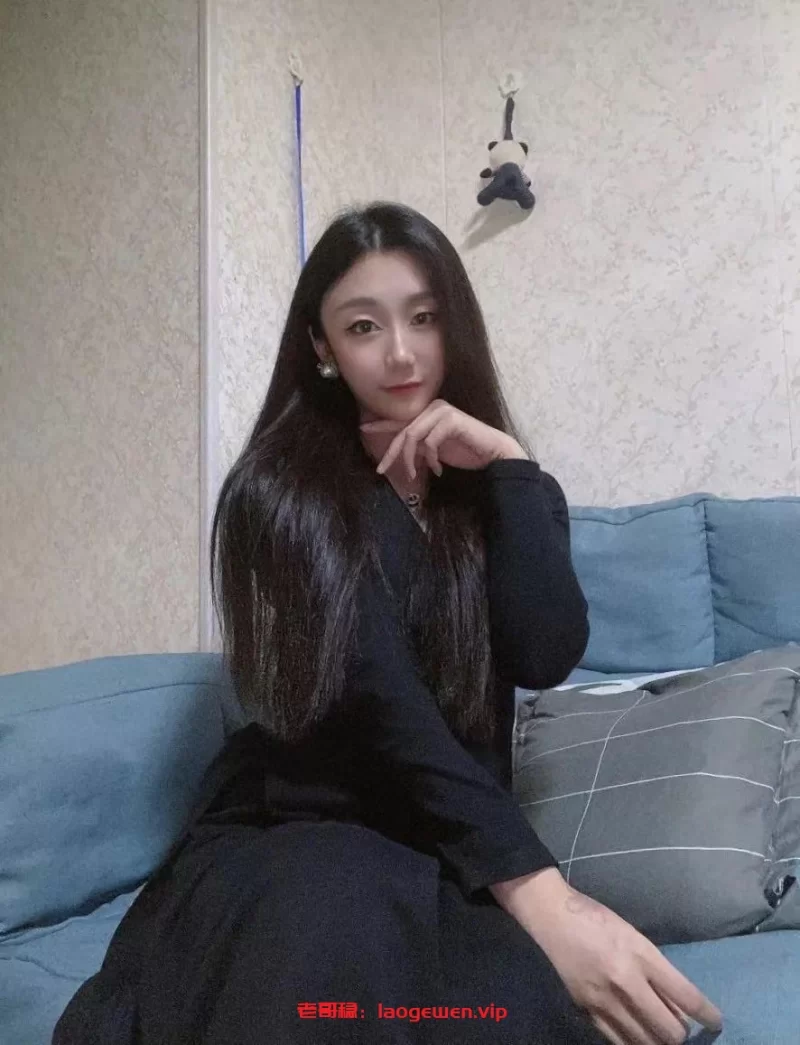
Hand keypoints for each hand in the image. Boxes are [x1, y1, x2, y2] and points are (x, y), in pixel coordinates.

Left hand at [359, 399, 526, 480]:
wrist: (492, 454)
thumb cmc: (466, 451)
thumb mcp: (435, 449)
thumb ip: (419, 446)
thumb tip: (401, 452)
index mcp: (429, 412)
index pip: (400, 420)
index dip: (381, 425)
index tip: (363, 429)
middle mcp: (433, 407)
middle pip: (403, 432)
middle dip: (391, 453)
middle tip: (381, 470)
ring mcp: (442, 412)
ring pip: (413, 436)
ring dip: (411, 459)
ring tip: (415, 474)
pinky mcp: (451, 420)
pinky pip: (430, 442)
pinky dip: (431, 459)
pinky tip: (439, 469)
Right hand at [519, 880, 722, 1044]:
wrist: (551, 917)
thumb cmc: (596, 919)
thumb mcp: (633, 936)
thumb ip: (656, 970)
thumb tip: (679, 1005)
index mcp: (641, 954)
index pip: (686, 996)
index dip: (708, 1014)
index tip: (716, 1022)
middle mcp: (626, 981)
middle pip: (670, 1030)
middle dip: (681, 1034)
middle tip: (681, 1028)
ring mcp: (605, 1000)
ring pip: (646, 1042)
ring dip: (659, 1041)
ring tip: (660, 1033)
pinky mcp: (587, 1011)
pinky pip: (619, 1041)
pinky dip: (634, 1042)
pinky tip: (637, 1035)